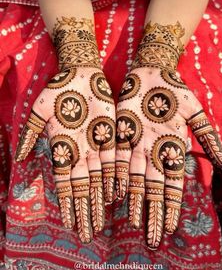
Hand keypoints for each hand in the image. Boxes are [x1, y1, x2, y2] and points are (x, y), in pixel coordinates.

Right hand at [15, 17, 115, 243]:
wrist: (81, 73)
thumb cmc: (59, 89)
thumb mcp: (40, 110)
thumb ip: (30, 133)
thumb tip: (17, 157)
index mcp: (63, 147)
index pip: (65, 181)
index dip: (67, 202)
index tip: (69, 223)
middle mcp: (81, 150)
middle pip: (84, 185)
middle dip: (85, 208)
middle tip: (88, 233)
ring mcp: (97, 144)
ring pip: (100, 177)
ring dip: (101, 199)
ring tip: (102, 221)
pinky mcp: (113, 134)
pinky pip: (115, 160)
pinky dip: (116, 177)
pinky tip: (118, 195)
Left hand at [115, 21, 221, 248]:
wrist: (151, 71)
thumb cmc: (175, 90)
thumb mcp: (194, 112)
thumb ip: (207, 136)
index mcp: (172, 149)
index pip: (173, 185)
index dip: (172, 207)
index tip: (171, 228)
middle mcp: (154, 152)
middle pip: (153, 188)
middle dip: (153, 212)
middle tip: (151, 239)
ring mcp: (136, 145)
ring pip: (134, 179)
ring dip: (134, 201)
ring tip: (133, 223)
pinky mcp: (120, 134)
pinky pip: (117, 159)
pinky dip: (115, 177)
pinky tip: (113, 195)